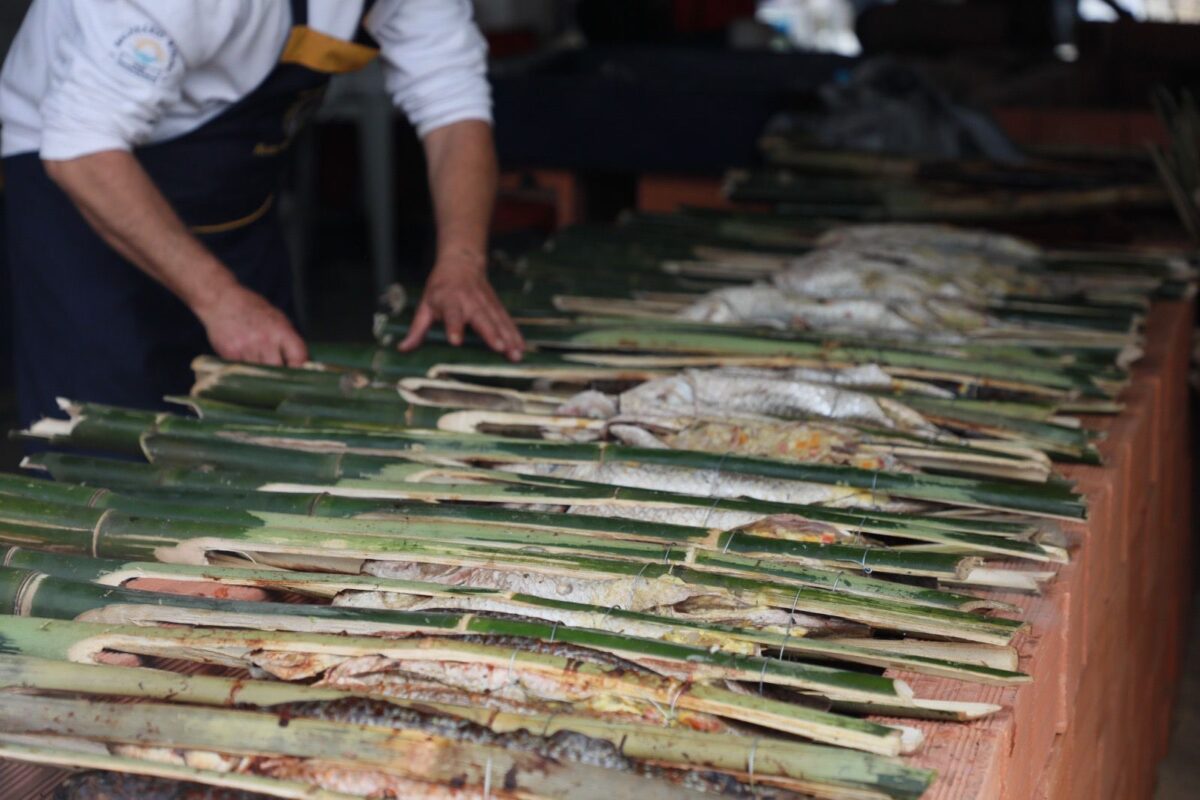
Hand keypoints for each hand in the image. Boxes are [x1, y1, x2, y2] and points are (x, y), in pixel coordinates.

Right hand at [195, 281, 307, 365]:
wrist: (221, 300)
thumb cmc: (252, 309)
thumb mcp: (277, 318)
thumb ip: (288, 339)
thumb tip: (301, 362)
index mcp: (281, 330)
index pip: (298, 357)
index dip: (300, 368)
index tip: (299, 375)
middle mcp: (264, 340)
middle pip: (278, 370)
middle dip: (279, 374)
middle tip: (278, 377)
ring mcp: (246, 347)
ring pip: (259, 373)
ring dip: (261, 374)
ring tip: (259, 367)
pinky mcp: (229, 354)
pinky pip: (242, 370)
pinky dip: (245, 369)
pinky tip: (244, 361)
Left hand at [399, 256, 523, 360]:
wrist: (462, 262)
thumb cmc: (440, 287)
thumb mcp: (425, 305)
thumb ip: (417, 329)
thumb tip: (402, 349)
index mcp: (449, 300)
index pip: (451, 314)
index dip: (453, 327)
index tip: (455, 341)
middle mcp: (470, 301)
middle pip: (482, 318)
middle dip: (491, 333)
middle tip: (499, 348)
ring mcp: (486, 303)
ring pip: (499, 321)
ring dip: (509, 337)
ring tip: (516, 354)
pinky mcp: (497, 306)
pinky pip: (507, 321)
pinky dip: (515, 334)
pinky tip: (522, 347)